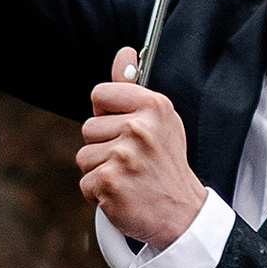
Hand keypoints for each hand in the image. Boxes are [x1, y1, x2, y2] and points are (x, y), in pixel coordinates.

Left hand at [77, 50, 208, 249]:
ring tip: (128, 178)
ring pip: (84, 157)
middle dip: (104, 147)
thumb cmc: (165, 164)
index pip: (100, 94)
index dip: (106, 114)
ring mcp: (124, 156)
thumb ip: (133, 88)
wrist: (182, 213)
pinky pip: (85, 183)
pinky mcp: (110, 183)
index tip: (123, 129)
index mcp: (153, 107)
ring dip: (100, 171)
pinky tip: (123, 194)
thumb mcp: (158, 121)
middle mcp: (140, 128)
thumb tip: (123, 54)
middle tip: (132, 161)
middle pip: (88, 128)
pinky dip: (99, 194)